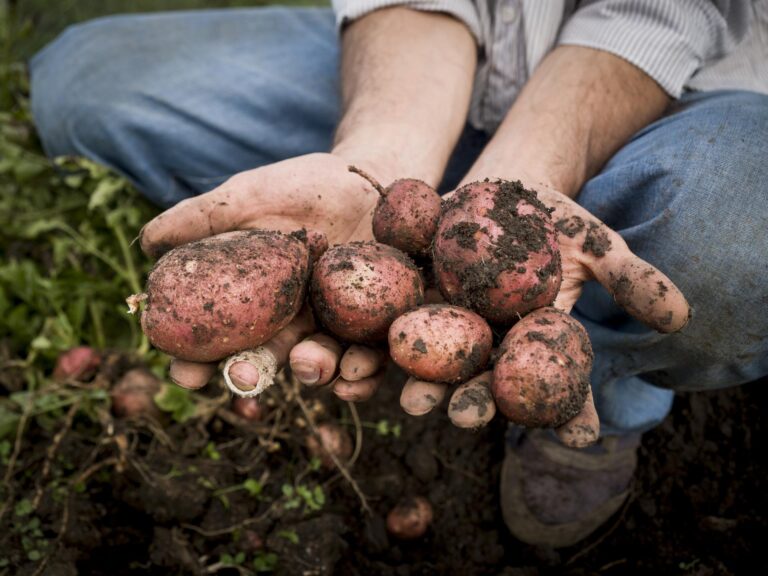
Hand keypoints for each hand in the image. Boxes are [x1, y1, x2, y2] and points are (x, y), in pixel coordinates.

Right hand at [140, 152, 391, 396]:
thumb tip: (146, 244)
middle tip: (242, 380)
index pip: (216, 337)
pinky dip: (361, 373)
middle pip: (263, 360)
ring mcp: (331, 323)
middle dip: (249, 376)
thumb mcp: (250, 196)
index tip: (185, 371)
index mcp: (250, 298)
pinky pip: (367, 357)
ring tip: (309, 366)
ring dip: (310, 372)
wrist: (369, 177)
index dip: (197, 360)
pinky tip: (355, 374)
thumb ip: (202, 218)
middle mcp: (287, 319)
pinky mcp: (372, 322)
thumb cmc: (304, 185)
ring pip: (316, 363)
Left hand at [401, 182, 689, 444]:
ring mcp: (447, 325)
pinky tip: (363, 356)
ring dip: (422, 383)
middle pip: (484, 381)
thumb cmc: (554, 224)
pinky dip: (376, 340)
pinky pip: (391, 323)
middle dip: (476, 403)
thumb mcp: (594, 246)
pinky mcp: (410, 299)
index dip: (571, 411)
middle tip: (467, 419)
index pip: (558, 386)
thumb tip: (681, 315)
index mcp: (534, 344)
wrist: (500, 191)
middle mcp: (489, 345)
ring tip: (414, 402)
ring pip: (433, 363)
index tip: (578, 436)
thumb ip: (629, 280)